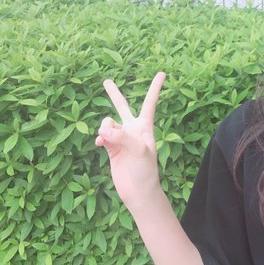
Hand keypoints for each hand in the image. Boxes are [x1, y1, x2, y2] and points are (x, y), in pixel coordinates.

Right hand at [95, 72, 165, 210]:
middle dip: (114, 95)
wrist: (138, 191)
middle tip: (106, 81)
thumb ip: (121, 137)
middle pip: (122, 107)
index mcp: (145, 127)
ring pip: (107, 123)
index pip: (149, 103)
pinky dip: (99, 137)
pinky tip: (99, 143)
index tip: (162, 73)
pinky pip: (102, 136)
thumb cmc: (145, 170)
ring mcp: (121, 139)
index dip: (155, 88)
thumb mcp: (138, 151)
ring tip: (106, 139)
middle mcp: (133, 130)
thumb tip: (103, 129)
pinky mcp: (111, 148)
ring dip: (104, 128)